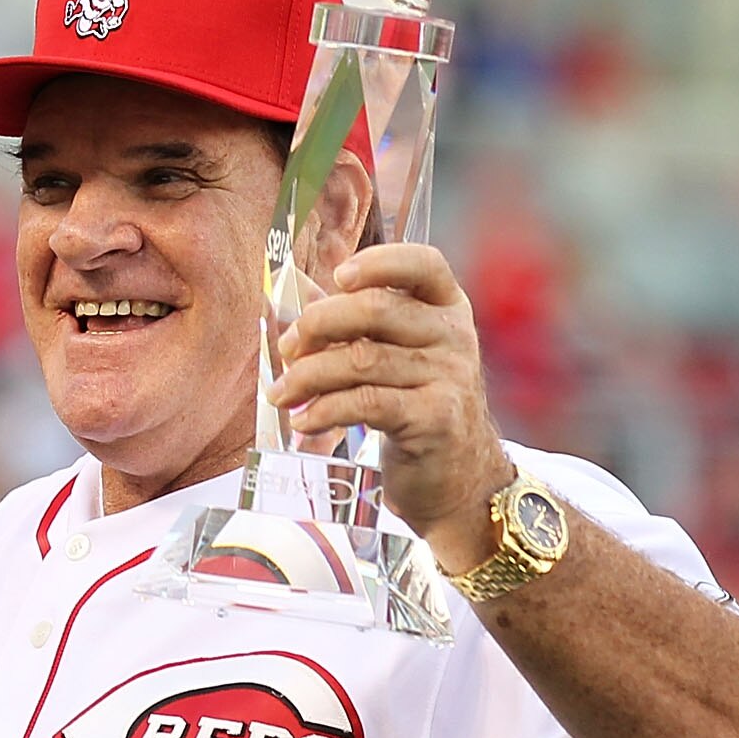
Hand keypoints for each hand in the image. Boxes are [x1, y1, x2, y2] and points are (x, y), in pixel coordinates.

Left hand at [269, 241, 514, 574]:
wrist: (456, 474)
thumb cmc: (414, 405)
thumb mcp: (396, 357)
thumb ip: (356, 326)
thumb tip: (294, 301)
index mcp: (446, 307)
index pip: (423, 263)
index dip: (378, 263)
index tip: (337, 277)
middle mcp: (454, 334)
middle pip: (376, 310)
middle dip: (319, 325)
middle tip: (288, 350)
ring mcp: (450, 376)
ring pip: (363, 360)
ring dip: (308, 376)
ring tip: (282, 393)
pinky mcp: (435, 417)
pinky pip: (367, 403)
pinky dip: (325, 409)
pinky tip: (304, 421)